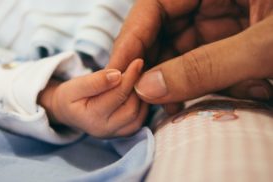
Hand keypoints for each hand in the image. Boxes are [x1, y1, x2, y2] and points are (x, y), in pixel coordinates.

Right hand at [38, 59, 147, 137]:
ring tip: (137, 79)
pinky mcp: (123, 133)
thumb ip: (96, 81)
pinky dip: (142, 105)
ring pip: (139, 116)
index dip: (130, 77)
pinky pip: (139, 120)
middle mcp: (105, 130)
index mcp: (92, 118)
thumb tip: (118, 75)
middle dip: (137, 88)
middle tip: (138, 70)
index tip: (137, 61)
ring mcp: (115, 134)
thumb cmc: (70, 96)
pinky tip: (137, 91)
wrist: (68, 112)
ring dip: (141, 96)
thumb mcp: (76, 85)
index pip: (117, 95)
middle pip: (131, 108)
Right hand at [108, 0, 272, 107]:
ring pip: (182, 50)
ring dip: (176, 81)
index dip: (131, 39)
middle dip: (152, 65)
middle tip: (139, 98)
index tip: (116, 72)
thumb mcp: (265, 46)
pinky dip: (204, 82)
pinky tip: (202, 99)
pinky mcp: (235, 39)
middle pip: (163, 30)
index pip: (154, 4)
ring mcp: (224, 18)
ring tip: (168, 108)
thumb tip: (148, 89)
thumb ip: (206, 67)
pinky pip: (206, 61)